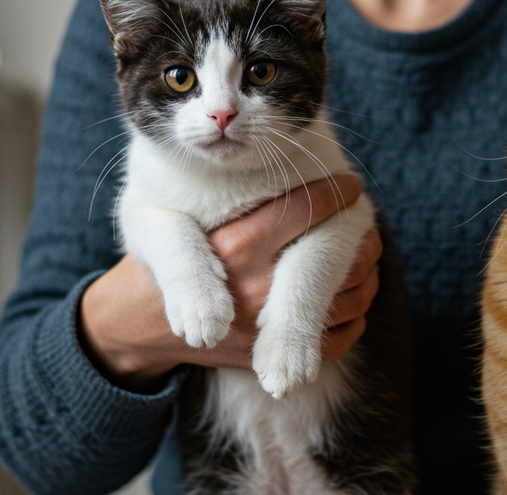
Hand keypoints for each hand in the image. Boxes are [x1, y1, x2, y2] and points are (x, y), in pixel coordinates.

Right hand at [78, 175, 380, 392]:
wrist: (140, 323)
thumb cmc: (163, 254)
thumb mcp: (176, 211)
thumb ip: (221, 187)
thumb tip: (274, 151)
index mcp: (235, 244)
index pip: (305, 210)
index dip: (336, 194)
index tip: (351, 184)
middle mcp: (253, 288)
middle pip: (339, 260)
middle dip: (361, 238)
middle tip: (366, 221)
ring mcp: (265, 329)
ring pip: (347, 299)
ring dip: (364, 275)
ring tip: (363, 253)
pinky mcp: (273, 356)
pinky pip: (337, 338)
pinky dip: (353, 315)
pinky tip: (348, 293)